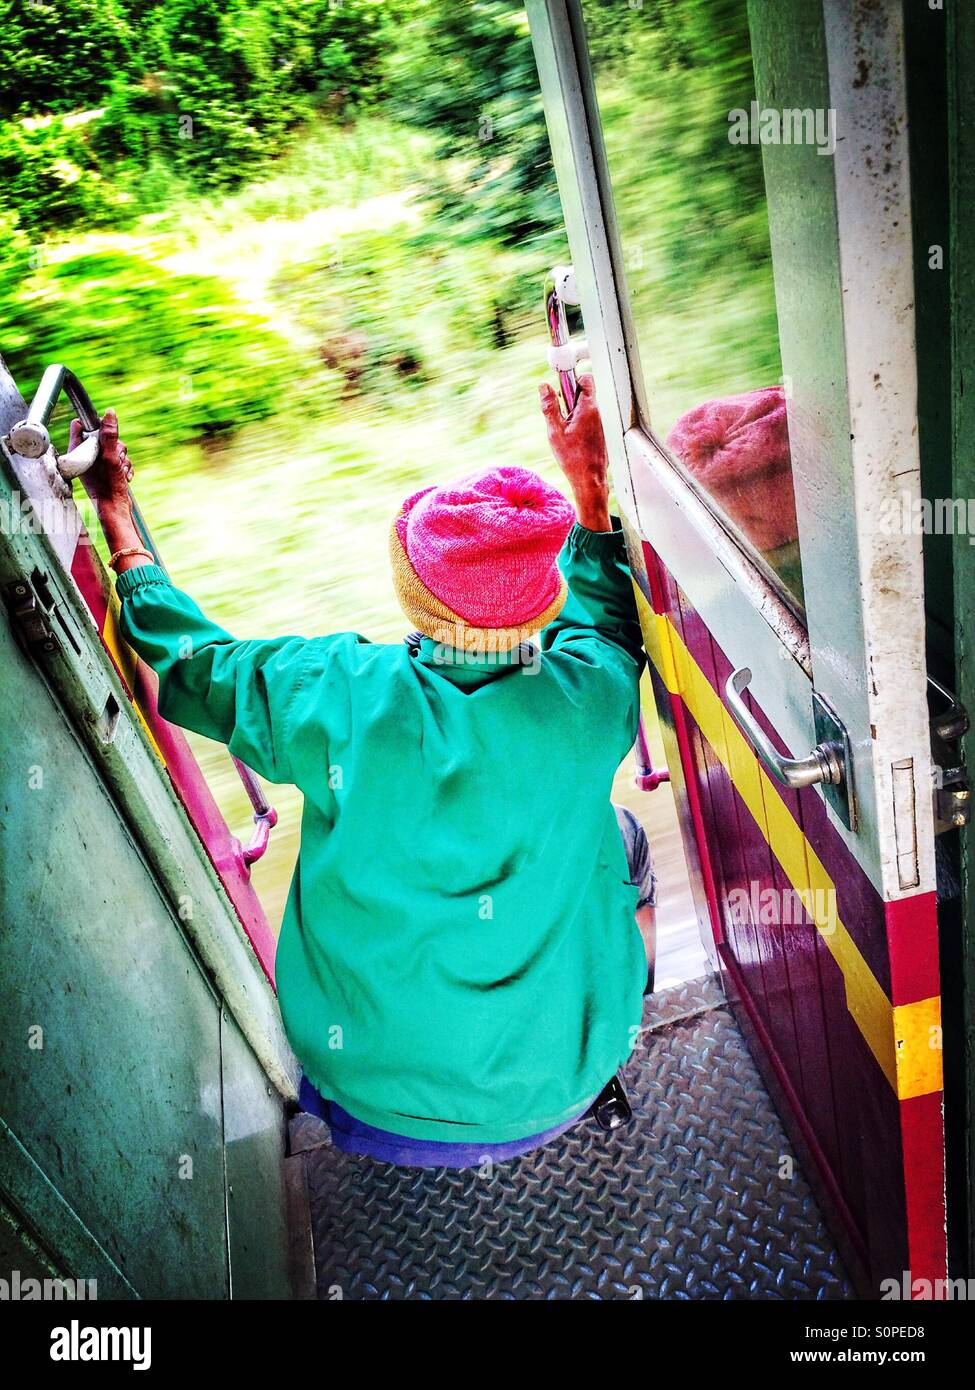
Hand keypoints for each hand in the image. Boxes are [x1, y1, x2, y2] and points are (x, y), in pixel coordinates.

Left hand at [75, 408, 132, 514]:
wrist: (115, 509)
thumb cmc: (108, 486)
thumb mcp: (110, 457)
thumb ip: (109, 435)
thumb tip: (109, 413)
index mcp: (79, 450)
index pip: (81, 425)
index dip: (96, 426)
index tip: (105, 436)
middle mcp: (86, 455)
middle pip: (104, 437)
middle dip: (116, 447)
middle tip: (115, 460)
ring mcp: (97, 463)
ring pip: (115, 449)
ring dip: (122, 459)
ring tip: (120, 472)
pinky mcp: (108, 470)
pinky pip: (120, 460)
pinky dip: (125, 467)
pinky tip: (125, 477)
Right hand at [538, 374, 611, 530]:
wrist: (589, 479)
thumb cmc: (573, 457)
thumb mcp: (554, 430)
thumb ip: (549, 406)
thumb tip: (544, 387)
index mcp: (588, 408)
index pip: (585, 378)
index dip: (571, 380)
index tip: (560, 390)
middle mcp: (598, 412)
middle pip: (584, 392)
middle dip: (570, 398)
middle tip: (560, 413)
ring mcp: (600, 423)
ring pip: (586, 407)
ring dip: (574, 412)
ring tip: (565, 430)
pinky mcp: (600, 432)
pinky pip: (589, 420)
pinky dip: (579, 423)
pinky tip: (573, 439)